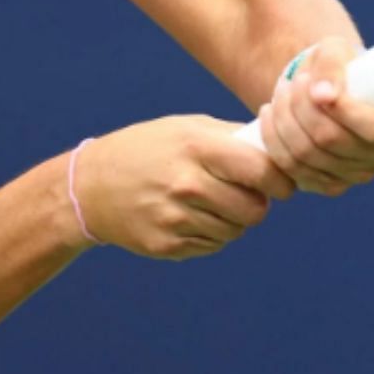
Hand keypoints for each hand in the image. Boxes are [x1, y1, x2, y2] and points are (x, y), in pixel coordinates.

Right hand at [75, 115, 294, 259]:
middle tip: (246, 194)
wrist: (90, 186)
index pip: (261, 171)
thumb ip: (231, 138)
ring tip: (213, 203)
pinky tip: (192, 217)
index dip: (280, 181)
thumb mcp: (186, 128)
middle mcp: (187, 185)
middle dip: (258, 204)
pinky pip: (212, 246)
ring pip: (235, 231)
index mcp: (197, 148)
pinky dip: (211, 234)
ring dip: (234, 221)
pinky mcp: (166, 246)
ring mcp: (175, 219)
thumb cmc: (147, 149)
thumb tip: (277, 145)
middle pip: (254, 210)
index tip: (282, 184)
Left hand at [257, 35, 373, 195]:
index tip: (311, 83)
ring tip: (279, 93)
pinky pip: (293, 170)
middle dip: (300, 107)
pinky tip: (271, 116)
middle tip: (289, 82)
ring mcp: (358, 174)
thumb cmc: (340, 66)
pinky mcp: (330, 185)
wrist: (327, 88)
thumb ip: (331, 65)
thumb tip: (322, 94)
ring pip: (306, 155)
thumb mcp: (337, 51)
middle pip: (331, 140)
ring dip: (283, 120)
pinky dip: (274, 141)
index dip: (340, 109)